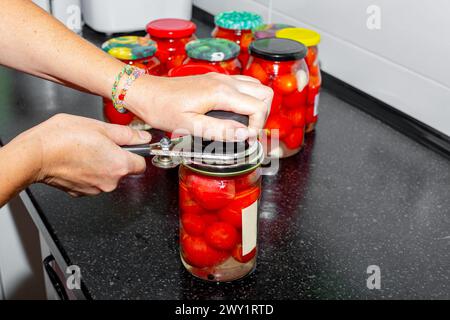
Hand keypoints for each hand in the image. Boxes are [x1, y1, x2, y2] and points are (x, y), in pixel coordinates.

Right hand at [12, 114, 150, 196]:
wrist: (35, 155)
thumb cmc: (64, 138)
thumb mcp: (100, 127)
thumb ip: (126, 135)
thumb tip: (143, 138)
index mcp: (120, 165)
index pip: (141, 164)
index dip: (136, 153)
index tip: (127, 146)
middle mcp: (111, 181)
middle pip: (124, 170)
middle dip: (116, 158)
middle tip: (100, 143)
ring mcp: (95, 189)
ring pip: (107, 176)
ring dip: (102, 165)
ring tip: (85, 150)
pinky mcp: (81, 193)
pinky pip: (92, 181)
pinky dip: (88, 172)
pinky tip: (77, 160)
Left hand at [126, 73, 272, 140]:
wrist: (146, 93)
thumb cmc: (162, 108)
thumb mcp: (190, 126)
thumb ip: (220, 130)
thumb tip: (245, 134)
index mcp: (221, 92)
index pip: (257, 107)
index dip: (257, 126)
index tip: (245, 139)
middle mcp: (224, 81)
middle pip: (264, 93)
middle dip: (262, 115)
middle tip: (248, 132)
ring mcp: (220, 78)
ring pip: (256, 87)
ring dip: (257, 106)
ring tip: (243, 124)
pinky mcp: (215, 80)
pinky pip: (243, 85)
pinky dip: (247, 99)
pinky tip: (234, 113)